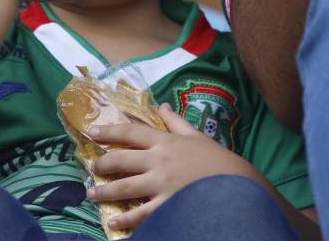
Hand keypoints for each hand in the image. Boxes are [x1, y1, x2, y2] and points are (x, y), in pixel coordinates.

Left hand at [87, 103, 260, 231]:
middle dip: (102, 164)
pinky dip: (125, 219)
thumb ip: (175, 122)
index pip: (131, 132)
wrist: (237, 184)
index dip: (109, 131)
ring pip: (124, 186)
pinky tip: (113, 223)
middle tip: (92, 168)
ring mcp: (161, 185)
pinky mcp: (166, 206)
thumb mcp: (196, 136)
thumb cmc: (216, 159)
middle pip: (121, 159)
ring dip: (105, 191)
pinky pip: (141, 213)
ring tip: (92, 194)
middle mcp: (158, 161)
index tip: (92, 132)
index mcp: (164, 142)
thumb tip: (161, 105)